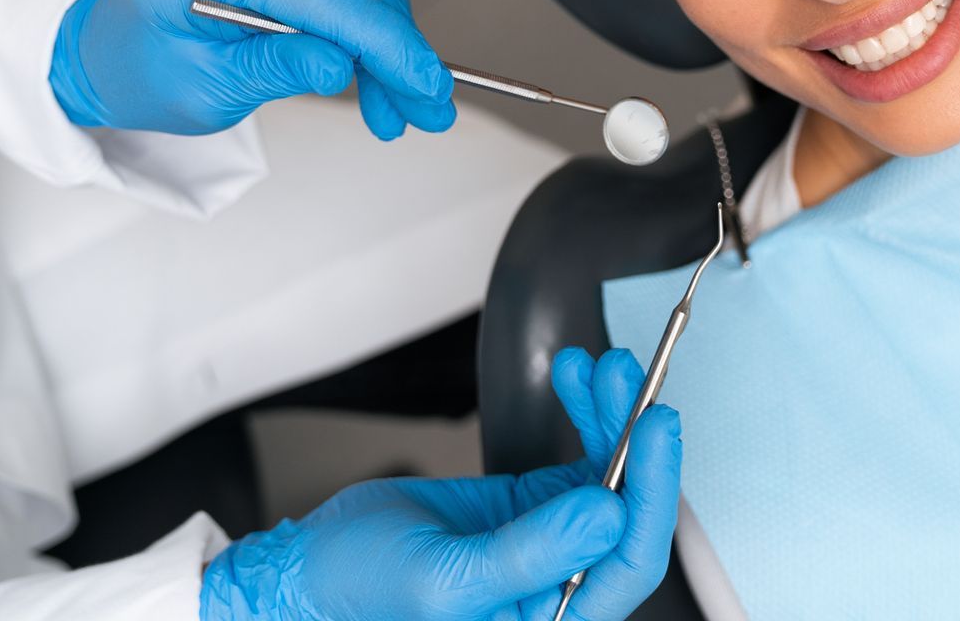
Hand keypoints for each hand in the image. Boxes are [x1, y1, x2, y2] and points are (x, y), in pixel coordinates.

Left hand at [51, 0, 454, 138]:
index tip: (426, 87)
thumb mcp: (203, 90)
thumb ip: (274, 70)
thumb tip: (342, 67)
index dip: (384, 40)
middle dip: (398, 46)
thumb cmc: (143, 70)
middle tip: (422, 110)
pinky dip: (372, 16)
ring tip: (396, 100)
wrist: (108, 40)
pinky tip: (373, 64)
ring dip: (392, 36)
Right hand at [198, 348, 680, 620]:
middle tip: (628, 377)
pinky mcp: (534, 510)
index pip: (627, 564)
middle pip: (627, 513)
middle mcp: (559, 590)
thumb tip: (608, 513)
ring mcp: (551, 545)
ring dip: (610, 414)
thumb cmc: (354, 595)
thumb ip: (529, 552)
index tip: (656, 426)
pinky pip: (581, 456)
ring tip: (599, 365)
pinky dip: (584, 412)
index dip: (651, 493)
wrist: (303, 571)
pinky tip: (574, 376)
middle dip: (634, 440)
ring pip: (610, 475)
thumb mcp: (441, 580)